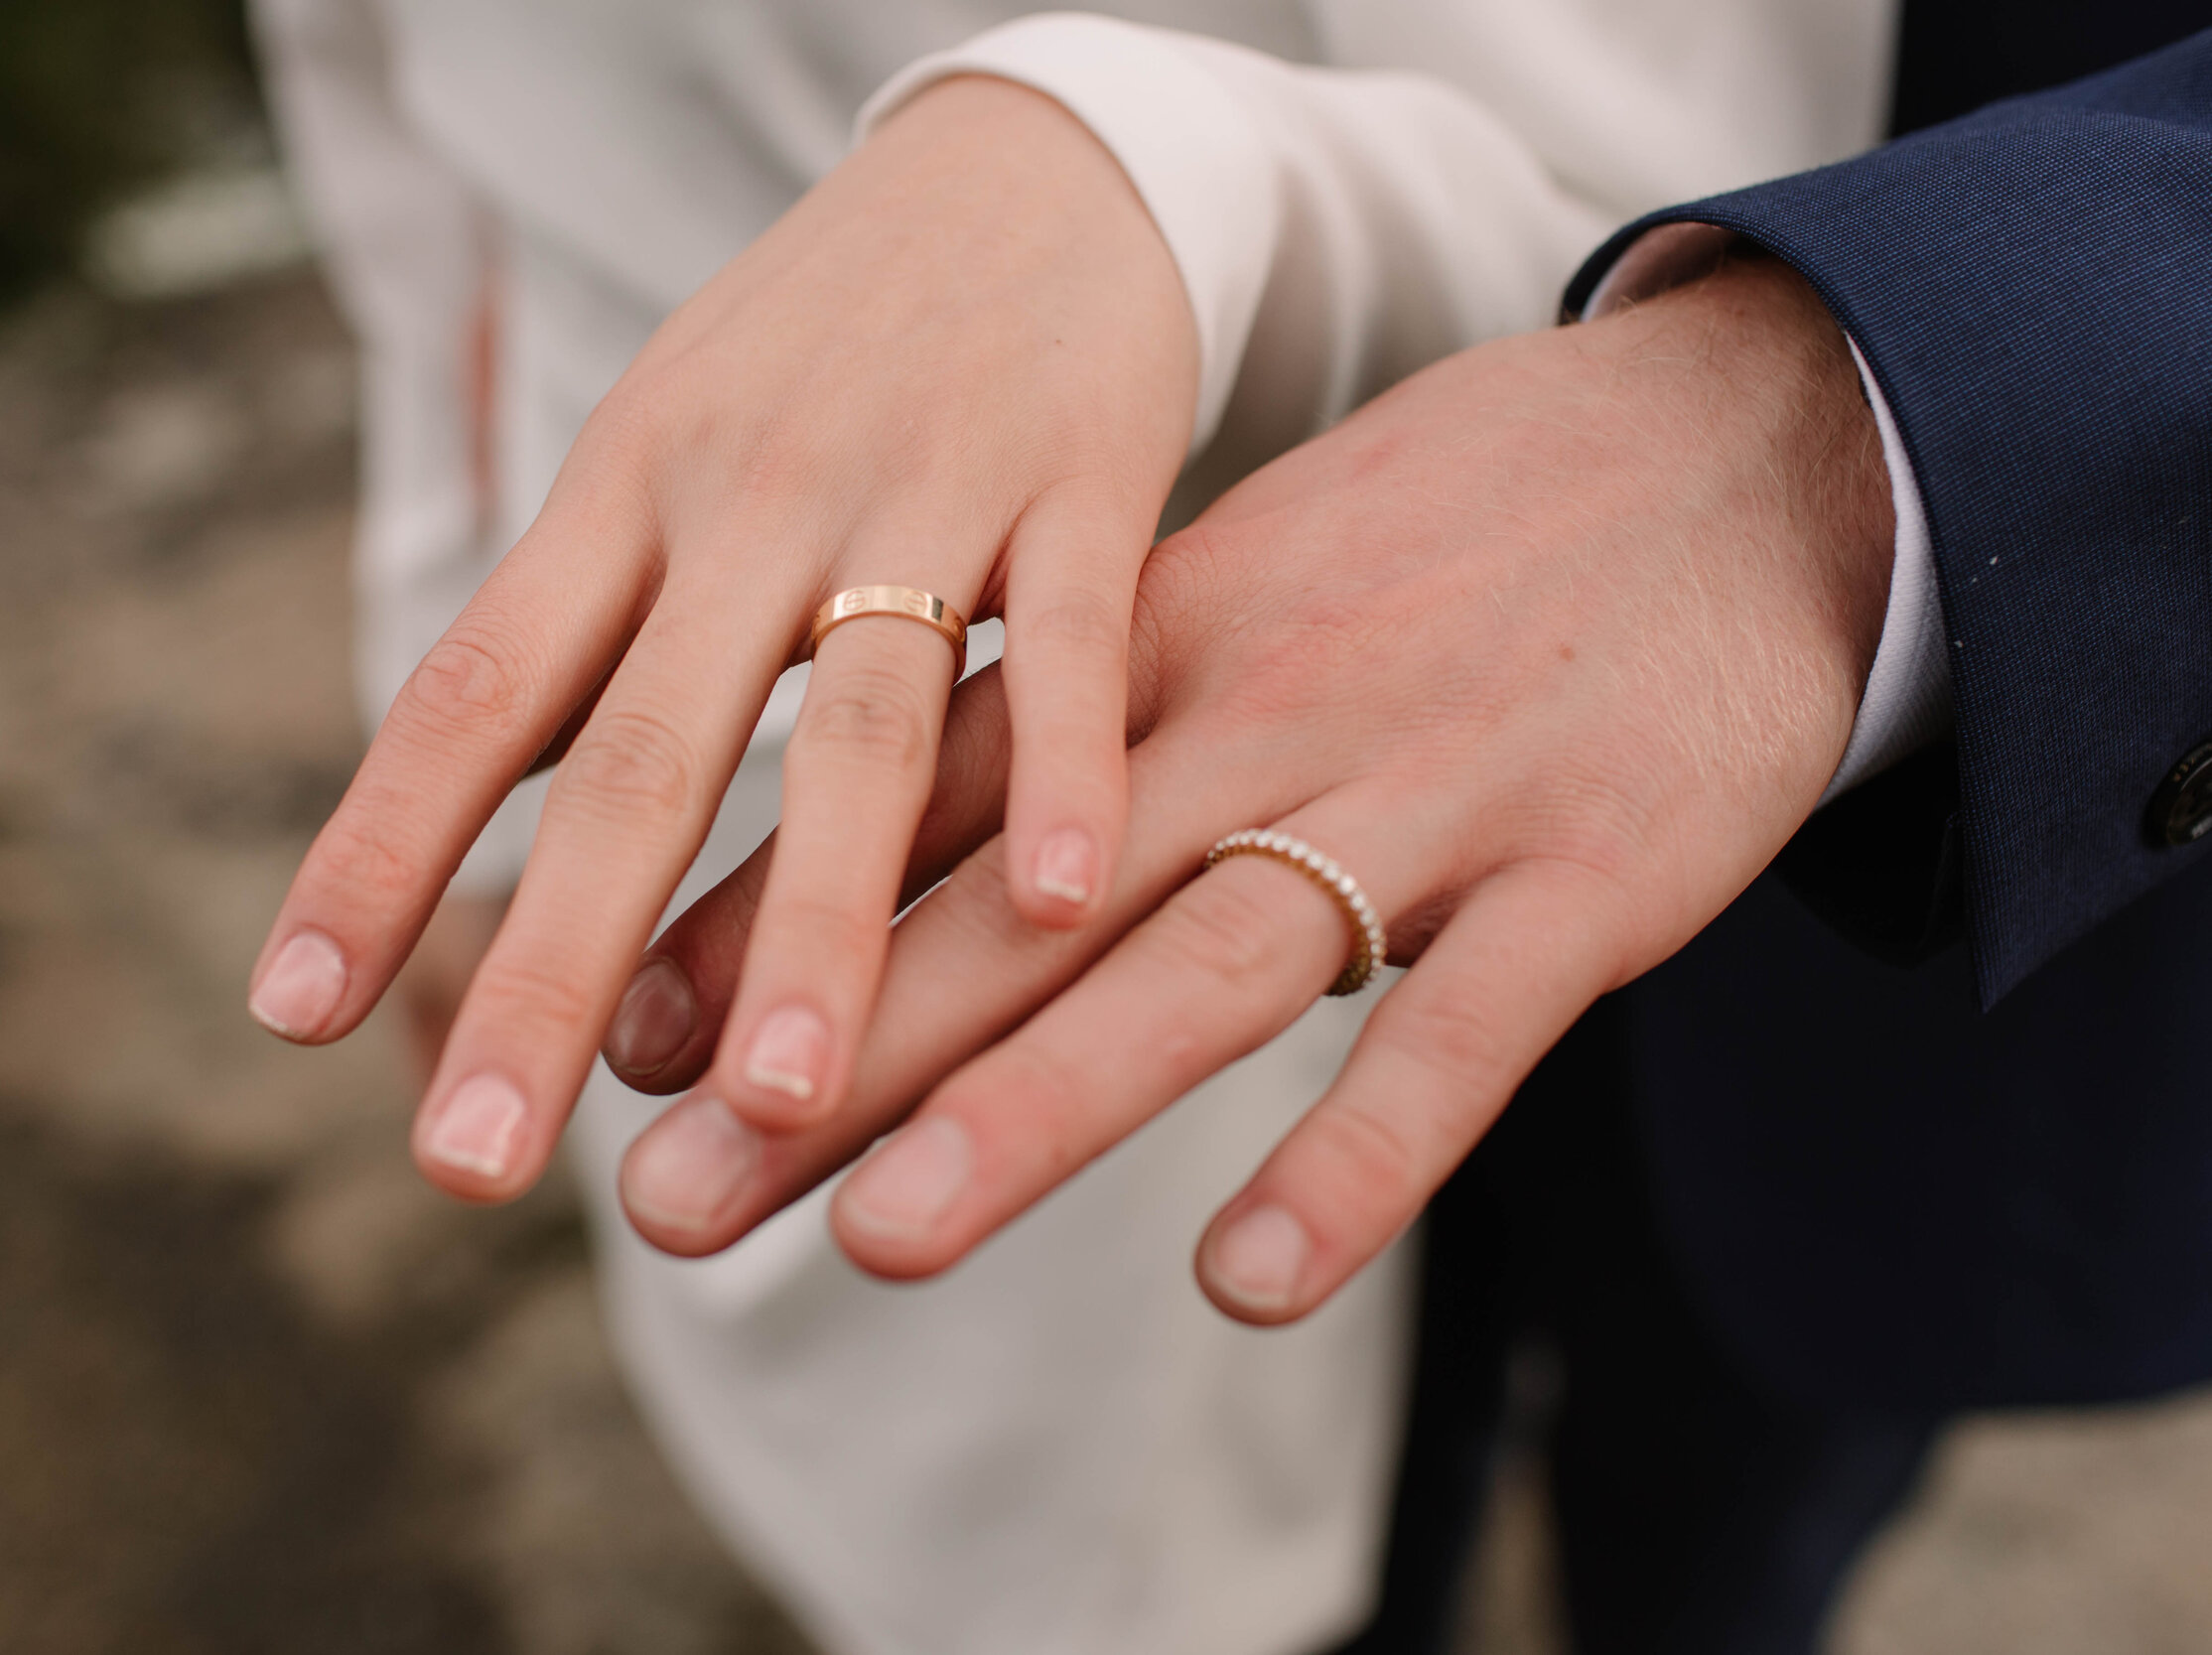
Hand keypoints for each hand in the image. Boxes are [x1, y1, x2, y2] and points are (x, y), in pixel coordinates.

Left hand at [247, 76, 1195, 1198]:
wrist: (1019, 160)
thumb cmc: (817, 351)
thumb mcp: (663, 453)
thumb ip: (591, 635)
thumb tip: (475, 834)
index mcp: (624, 496)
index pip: (478, 690)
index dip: (378, 850)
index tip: (294, 1016)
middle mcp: (747, 497)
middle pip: (642, 754)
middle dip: (549, 963)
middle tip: (475, 1165)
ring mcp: (919, 484)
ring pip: (860, 723)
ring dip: (818, 920)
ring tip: (779, 1105)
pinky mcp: (1085, 472)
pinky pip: (1076, 636)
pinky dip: (1069, 765)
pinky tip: (1066, 908)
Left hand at [607, 251, 1895, 1322]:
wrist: (1733, 448)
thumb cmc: (1442, 546)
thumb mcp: (1237, 596)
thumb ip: (1085, 726)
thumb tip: (890, 850)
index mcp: (1163, 648)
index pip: (932, 796)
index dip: (773, 918)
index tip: (630, 1042)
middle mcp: (1260, 718)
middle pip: (1019, 907)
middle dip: (833, 1054)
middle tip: (674, 1196)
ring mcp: (1423, 799)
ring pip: (1199, 967)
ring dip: (1036, 1105)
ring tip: (876, 1232)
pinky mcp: (1587, 879)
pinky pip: (1459, 1036)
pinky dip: (1354, 1157)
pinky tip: (1242, 1279)